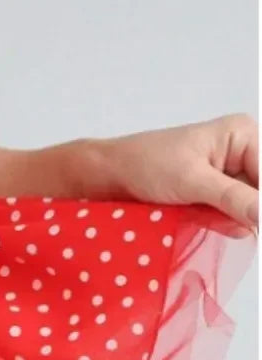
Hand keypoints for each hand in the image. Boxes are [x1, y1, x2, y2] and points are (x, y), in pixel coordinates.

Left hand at [96, 113, 258, 231]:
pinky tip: (196, 216)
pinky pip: (232, 218)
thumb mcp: (193, 180)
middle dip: (245, 211)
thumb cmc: (146, 164)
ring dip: (229, 219)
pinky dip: (219, 224)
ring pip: (249, 210)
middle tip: (216, 215)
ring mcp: (230, 178)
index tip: (253, 220)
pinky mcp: (217, 198)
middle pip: (260, 194)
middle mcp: (242, 154)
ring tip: (197, 210)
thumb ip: (234, 198)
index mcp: (243, 135)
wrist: (111, 176)